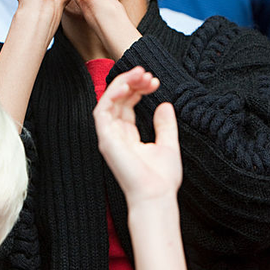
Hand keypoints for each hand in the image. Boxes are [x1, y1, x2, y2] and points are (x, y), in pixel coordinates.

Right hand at [94, 66, 181, 204]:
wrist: (156, 196)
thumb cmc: (161, 178)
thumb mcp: (168, 144)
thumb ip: (165, 124)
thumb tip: (165, 104)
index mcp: (128, 135)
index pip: (126, 104)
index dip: (138, 89)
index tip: (154, 81)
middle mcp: (116, 134)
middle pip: (117, 99)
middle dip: (131, 81)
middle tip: (147, 73)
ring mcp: (109, 136)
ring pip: (108, 100)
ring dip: (122, 83)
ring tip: (140, 73)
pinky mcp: (105, 139)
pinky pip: (102, 110)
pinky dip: (112, 95)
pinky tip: (127, 86)